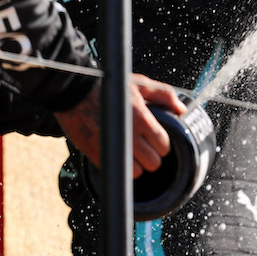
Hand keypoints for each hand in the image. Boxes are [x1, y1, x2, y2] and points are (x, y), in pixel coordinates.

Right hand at [54, 74, 185, 177]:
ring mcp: (112, 146)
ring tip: (132, 155)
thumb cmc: (109, 86)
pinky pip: (115, 171)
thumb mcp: (140, 83)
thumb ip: (164, 95)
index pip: (163, 145)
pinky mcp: (95, 153)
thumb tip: (181, 109)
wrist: (75, 90)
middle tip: (146, 148)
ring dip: (136, 166)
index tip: (156, 140)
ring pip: (135, 172)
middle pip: (153, 162)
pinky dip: (119, 166)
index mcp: (142, 118)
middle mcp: (129, 135)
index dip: (162, 144)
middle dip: (152, 157)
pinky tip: (118, 155)